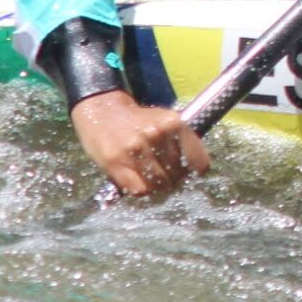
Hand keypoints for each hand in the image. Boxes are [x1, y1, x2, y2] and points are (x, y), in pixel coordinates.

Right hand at [72, 90, 209, 195]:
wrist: (102, 111)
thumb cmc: (138, 120)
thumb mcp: (166, 121)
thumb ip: (181, 141)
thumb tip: (195, 170)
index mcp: (174, 123)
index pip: (198, 161)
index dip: (194, 170)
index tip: (189, 172)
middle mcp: (156, 135)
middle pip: (178, 175)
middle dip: (174, 179)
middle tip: (166, 175)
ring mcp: (135, 149)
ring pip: (159, 184)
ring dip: (158, 186)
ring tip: (151, 178)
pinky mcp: (115, 162)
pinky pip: (139, 190)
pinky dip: (141, 190)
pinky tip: (139, 181)